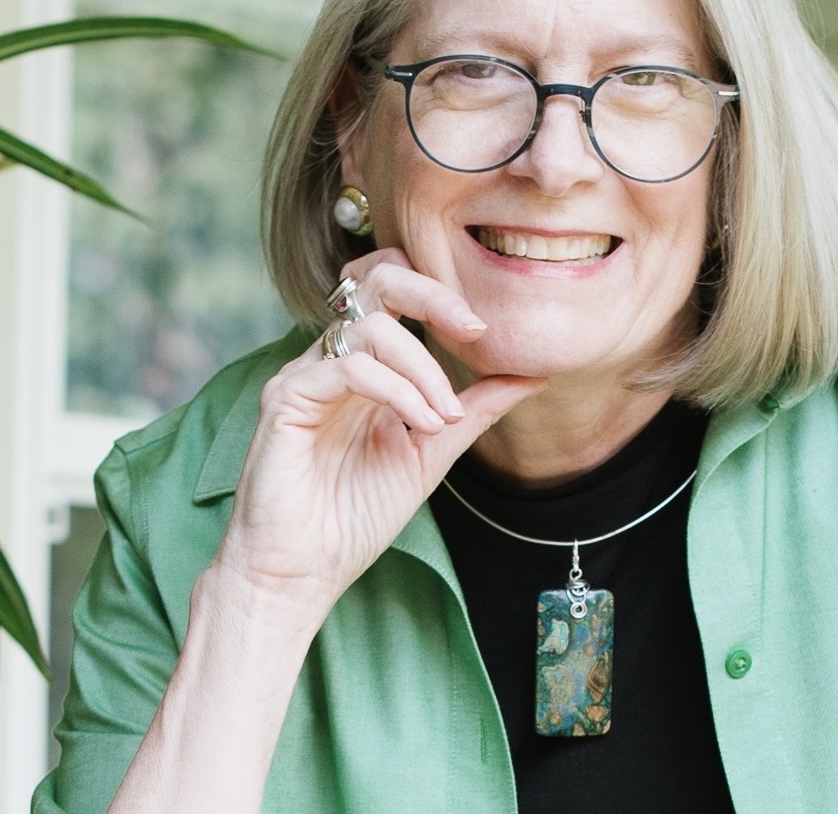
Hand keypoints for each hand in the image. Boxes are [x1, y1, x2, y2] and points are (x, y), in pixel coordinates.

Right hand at [213, 248, 544, 632]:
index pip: (396, 292)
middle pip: (375, 281)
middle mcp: (332, 359)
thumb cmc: (354, 516)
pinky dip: (395, 389)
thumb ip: (474, 410)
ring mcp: (305, 374)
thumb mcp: (431, 452)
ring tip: (444, 416)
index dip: (440, 294)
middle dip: (432, 295)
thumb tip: (533, 374)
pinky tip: (420, 423)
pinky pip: (346, 368)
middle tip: (474, 329)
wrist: (301, 574)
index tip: (485, 331)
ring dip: (422, 366)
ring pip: (369, 327)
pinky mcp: (285, 398)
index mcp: (365, 365)